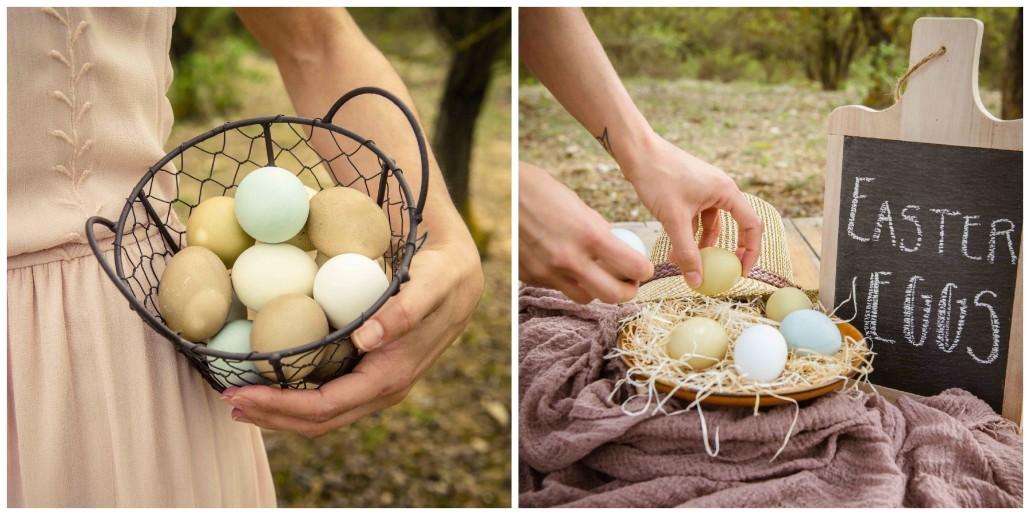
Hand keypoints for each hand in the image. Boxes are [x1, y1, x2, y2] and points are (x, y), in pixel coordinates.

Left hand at [221, 230, 482, 437]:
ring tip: (238, 396)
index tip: (240, 393)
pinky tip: (269, 377)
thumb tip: (368, 338)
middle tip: (226, 398)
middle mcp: (381, 390)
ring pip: (320, 414)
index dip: (279, 407)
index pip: (325, 406)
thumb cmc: (444, 275)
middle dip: (270, 415)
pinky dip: (293, 394)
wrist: (461, 276)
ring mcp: (374, 384)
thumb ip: (404, 311)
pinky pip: (327, 395)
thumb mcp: (432, 283)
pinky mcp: (368, 372)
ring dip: (278, 411)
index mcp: (390, 377)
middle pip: (317, 421)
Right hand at [519, 161, 653, 303]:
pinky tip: (565, 264)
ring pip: (585, 297)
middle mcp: (570, 259)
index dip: (644, 271)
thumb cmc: (542, 191)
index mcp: (589, 235)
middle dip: (627, 292)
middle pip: (613, 295)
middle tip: (629, 283)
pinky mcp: (531, 276)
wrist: (501, 192)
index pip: (633, 268)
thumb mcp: (579, 207)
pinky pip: (558, 288)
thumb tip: (617, 250)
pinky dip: (568, 281)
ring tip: (597, 275)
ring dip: (596, 290)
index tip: (644, 268)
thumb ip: (598, 232)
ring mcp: (548, 271)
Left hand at [619, 132, 762, 285]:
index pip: (751, 225)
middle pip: (732, 226)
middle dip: (723, 251)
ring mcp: (704, 190)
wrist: (636, 151)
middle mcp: (720, 189)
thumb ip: (686, 251)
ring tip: (684, 264)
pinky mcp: (689, 191)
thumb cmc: (658, 178)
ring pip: (710, 224)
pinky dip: (687, 234)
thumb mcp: (673, 219)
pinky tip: (673, 250)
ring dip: (699, 245)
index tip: (740, 272)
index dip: (750, 251)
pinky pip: (695, 218)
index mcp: (726, 191)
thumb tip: (696, 281)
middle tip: (719, 273)